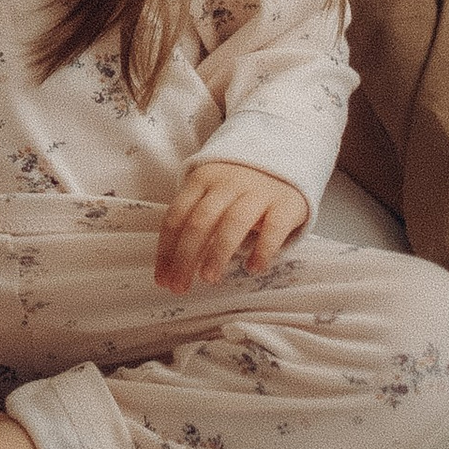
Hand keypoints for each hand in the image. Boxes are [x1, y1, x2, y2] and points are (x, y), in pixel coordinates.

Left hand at [154, 159, 312, 292]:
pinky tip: (253, 268)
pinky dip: (262, 250)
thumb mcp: (212, 194)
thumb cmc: (239, 188)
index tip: (162, 279)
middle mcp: (228, 183)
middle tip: (179, 287)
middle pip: (200, 221)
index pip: (177, 216)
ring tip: (209, 278)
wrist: (285, 160)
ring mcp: (258, 192)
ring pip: (233, 222)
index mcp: (202, 180)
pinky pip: (273, 228)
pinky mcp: (285, 203)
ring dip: (217, 253)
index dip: (166, 250)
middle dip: (185, 257)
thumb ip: (194, 220)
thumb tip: (172, 266)